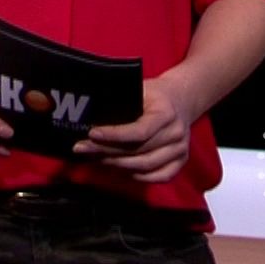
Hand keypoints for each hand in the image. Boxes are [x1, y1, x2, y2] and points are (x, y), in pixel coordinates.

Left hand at [73, 75, 195, 182]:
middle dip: (107, 151)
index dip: (114, 135)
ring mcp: (181, 149)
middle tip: (82, 148)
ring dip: (117, 165)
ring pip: (146, 165)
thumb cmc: (154, 94)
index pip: (139, 131)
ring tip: (96, 158)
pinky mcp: (182, 160)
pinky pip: (160, 176)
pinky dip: (138, 176)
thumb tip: (90, 109)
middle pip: (139, 150)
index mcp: (166, 113)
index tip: (92, 134)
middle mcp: (176, 133)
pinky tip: (120, 169)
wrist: (181, 98)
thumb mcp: (140, 88)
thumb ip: (121, 100)